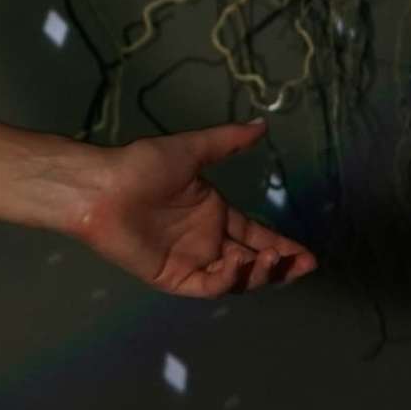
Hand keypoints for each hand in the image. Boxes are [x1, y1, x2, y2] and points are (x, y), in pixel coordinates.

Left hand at [64, 117, 319, 297]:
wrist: (102, 188)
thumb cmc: (140, 166)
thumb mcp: (190, 150)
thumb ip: (226, 141)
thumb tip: (261, 124)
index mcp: (215, 214)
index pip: (258, 235)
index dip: (283, 246)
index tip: (308, 255)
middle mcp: (208, 240)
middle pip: (254, 261)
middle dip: (281, 265)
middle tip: (304, 265)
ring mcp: (192, 261)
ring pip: (237, 277)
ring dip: (259, 272)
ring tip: (273, 258)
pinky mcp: (175, 278)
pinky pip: (210, 285)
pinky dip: (228, 278)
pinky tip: (238, 261)